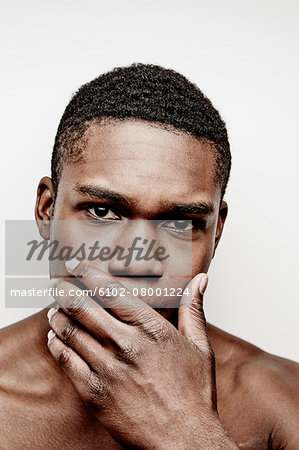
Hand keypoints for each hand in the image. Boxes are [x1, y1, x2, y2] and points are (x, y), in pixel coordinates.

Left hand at [47, 261, 237, 448]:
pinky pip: (67, 362)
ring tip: (54, 309)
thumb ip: (194, 309)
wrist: (185, 439)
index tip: (76, 266)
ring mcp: (108, 370)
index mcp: (150, 329)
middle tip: (57, 284)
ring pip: (71, 333)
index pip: (110, 291)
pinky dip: (56, 346)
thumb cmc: (194, 393)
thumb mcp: (201, 346)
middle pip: (83, 308)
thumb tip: (201, 279)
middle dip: (65, 291)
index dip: (88, 275)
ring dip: (58, 316)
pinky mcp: (95, 394)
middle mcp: (126, 345)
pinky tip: (54, 339)